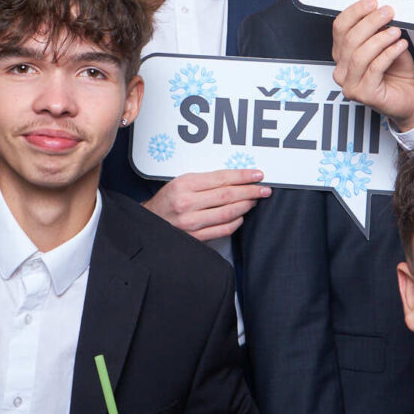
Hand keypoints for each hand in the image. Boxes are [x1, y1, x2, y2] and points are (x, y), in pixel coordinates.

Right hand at [143, 169, 269, 241]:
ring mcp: (191, 223)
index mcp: (184, 185)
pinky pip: (222, 230)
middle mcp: (187, 203)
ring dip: (246, 206)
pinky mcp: (195, 238)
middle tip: (264, 189)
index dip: (243, 176)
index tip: (257, 175)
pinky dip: (235, 222)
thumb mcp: (181, 182)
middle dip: (250, 191)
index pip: (221, 178)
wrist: (148, 222)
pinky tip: (241, 216)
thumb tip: (235, 179)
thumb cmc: (166, 201)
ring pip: (228, 213)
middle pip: (228, 195)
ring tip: (254, 200)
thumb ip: (205, 181)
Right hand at [331, 0, 413, 129]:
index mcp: (342, 54)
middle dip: (370, 22)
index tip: (372, 2)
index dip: (355, 12)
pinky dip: (389, 53)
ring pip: (360, 54)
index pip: (340, 28)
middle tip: (387, 12)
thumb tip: (381, 12)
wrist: (407, 98)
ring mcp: (350, 84)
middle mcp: (342, 69)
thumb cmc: (395, 73)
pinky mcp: (364, 94)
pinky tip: (400, 45)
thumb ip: (380, 31)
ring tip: (396, 31)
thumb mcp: (386, 45)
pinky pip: (375, 68)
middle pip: (350, 39)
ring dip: (380, 38)